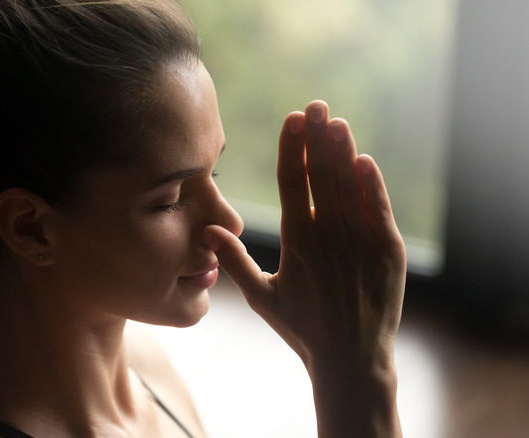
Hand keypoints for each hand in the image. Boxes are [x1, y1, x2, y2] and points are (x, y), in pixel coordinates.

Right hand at [204, 100, 405, 369]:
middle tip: (316, 105)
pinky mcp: (387, 250)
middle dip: (318, 136)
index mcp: (297, 241)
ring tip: (336, 121)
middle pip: (322, 173)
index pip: (292, 182)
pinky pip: (377, 208)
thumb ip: (235, 261)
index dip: (292, 147)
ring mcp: (359, 240)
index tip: (292, 120)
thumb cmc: (302, 329)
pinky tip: (365, 159)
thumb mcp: (262, 297)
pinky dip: (372, 183)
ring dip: (343, 150)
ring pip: (349, 185)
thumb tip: (208, 231)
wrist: (351, 358)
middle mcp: (328, 235)